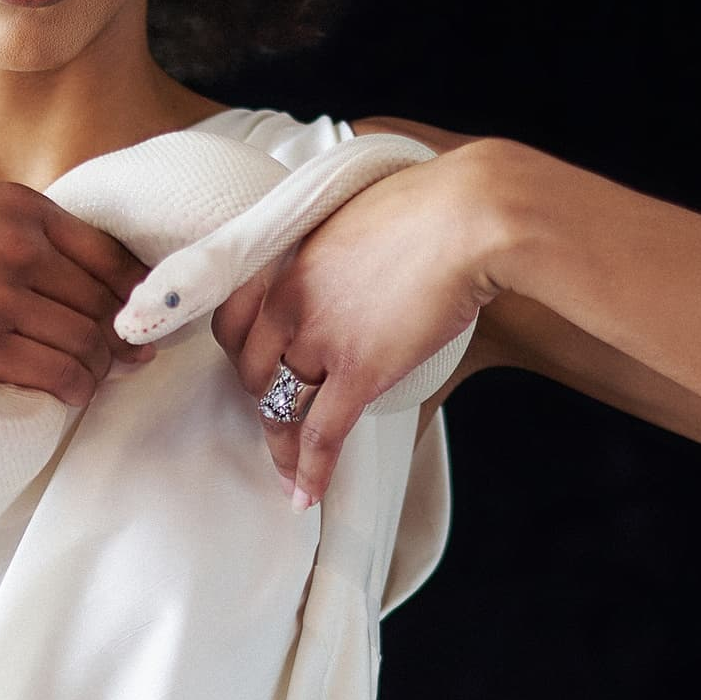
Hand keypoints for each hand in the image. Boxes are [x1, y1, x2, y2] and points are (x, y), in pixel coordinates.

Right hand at [0, 185, 157, 407]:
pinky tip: (68, 396)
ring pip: (87, 343)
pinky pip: (55, 375)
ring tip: (93, 381)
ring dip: (100, 369)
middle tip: (126, 359)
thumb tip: (73, 265)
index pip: (109, 255)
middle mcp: (18, 246)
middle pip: (103, 303)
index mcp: (19, 206)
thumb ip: (17, 224)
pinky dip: (73, 391)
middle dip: (120, 336)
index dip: (134, 292)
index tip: (137, 315)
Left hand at [212, 139, 503, 507]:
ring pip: (280, 407)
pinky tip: (306, 494)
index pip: (231, 321)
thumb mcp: (357, 218)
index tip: (252, 370)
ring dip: (281, 447)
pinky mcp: (358, 370)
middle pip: (253, 370)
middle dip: (262, 402)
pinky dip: (311, 470)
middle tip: (278, 420)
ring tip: (288, 474)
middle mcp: (289, 302)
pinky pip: (321, 433)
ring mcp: (320, 338)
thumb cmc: (431, 205)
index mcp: (285, 261)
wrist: (469, 216)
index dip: (239, 354)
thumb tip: (350, 274)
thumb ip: (337, 254)